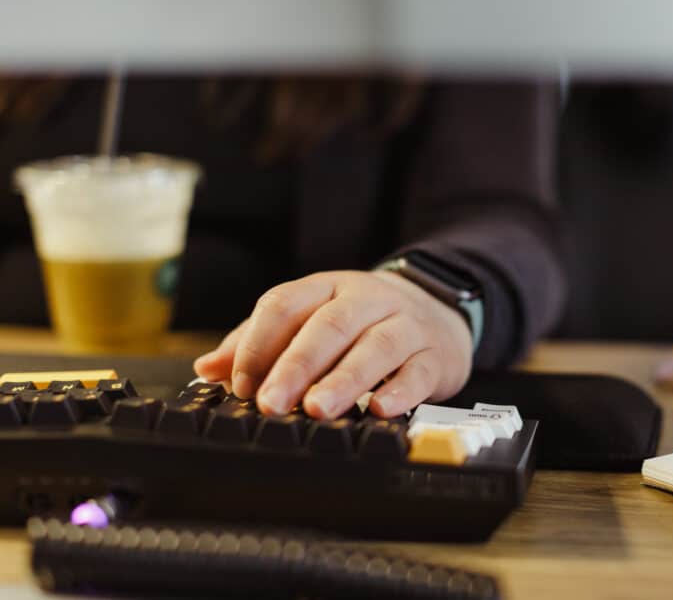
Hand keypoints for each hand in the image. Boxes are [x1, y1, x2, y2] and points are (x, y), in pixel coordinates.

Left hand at [193, 270, 472, 418]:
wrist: (439, 312)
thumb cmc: (364, 323)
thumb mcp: (311, 320)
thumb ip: (259, 343)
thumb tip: (207, 368)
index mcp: (328, 288)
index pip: (286, 304)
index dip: (259, 344)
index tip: (241, 385)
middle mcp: (367, 300)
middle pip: (329, 325)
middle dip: (297, 365)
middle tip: (272, 403)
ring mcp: (405, 325)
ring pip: (376, 346)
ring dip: (345, 379)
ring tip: (318, 409)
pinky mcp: (435, 356)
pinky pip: (419, 371)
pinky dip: (400, 391)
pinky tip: (381, 410)